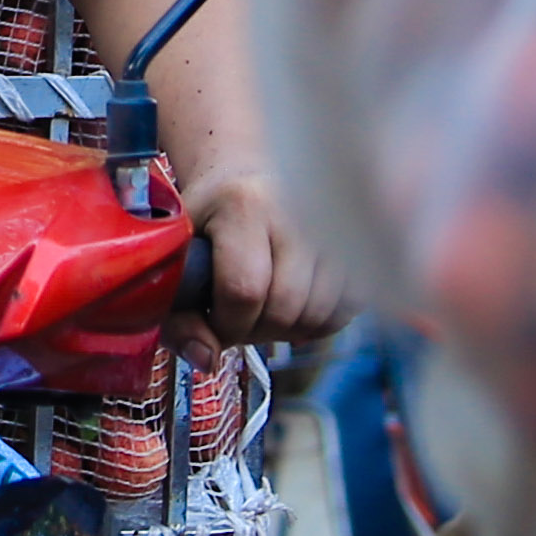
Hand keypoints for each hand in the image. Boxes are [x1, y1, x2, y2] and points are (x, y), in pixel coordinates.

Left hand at [177, 169, 339, 356]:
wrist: (246, 174)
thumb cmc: (207, 223)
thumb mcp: (177, 258)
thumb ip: (177, 316)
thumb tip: (206, 361)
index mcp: (243, 205)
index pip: (244, 290)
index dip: (227, 324)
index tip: (214, 319)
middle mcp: (296, 211)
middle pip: (285, 308)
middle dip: (255, 331)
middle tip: (239, 317)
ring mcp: (333, 226)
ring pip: (320, 315)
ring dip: (288, 330)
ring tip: (266, 308)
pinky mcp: (358, 243)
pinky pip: (346, 309)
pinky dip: (320, 321)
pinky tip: (296, 303)